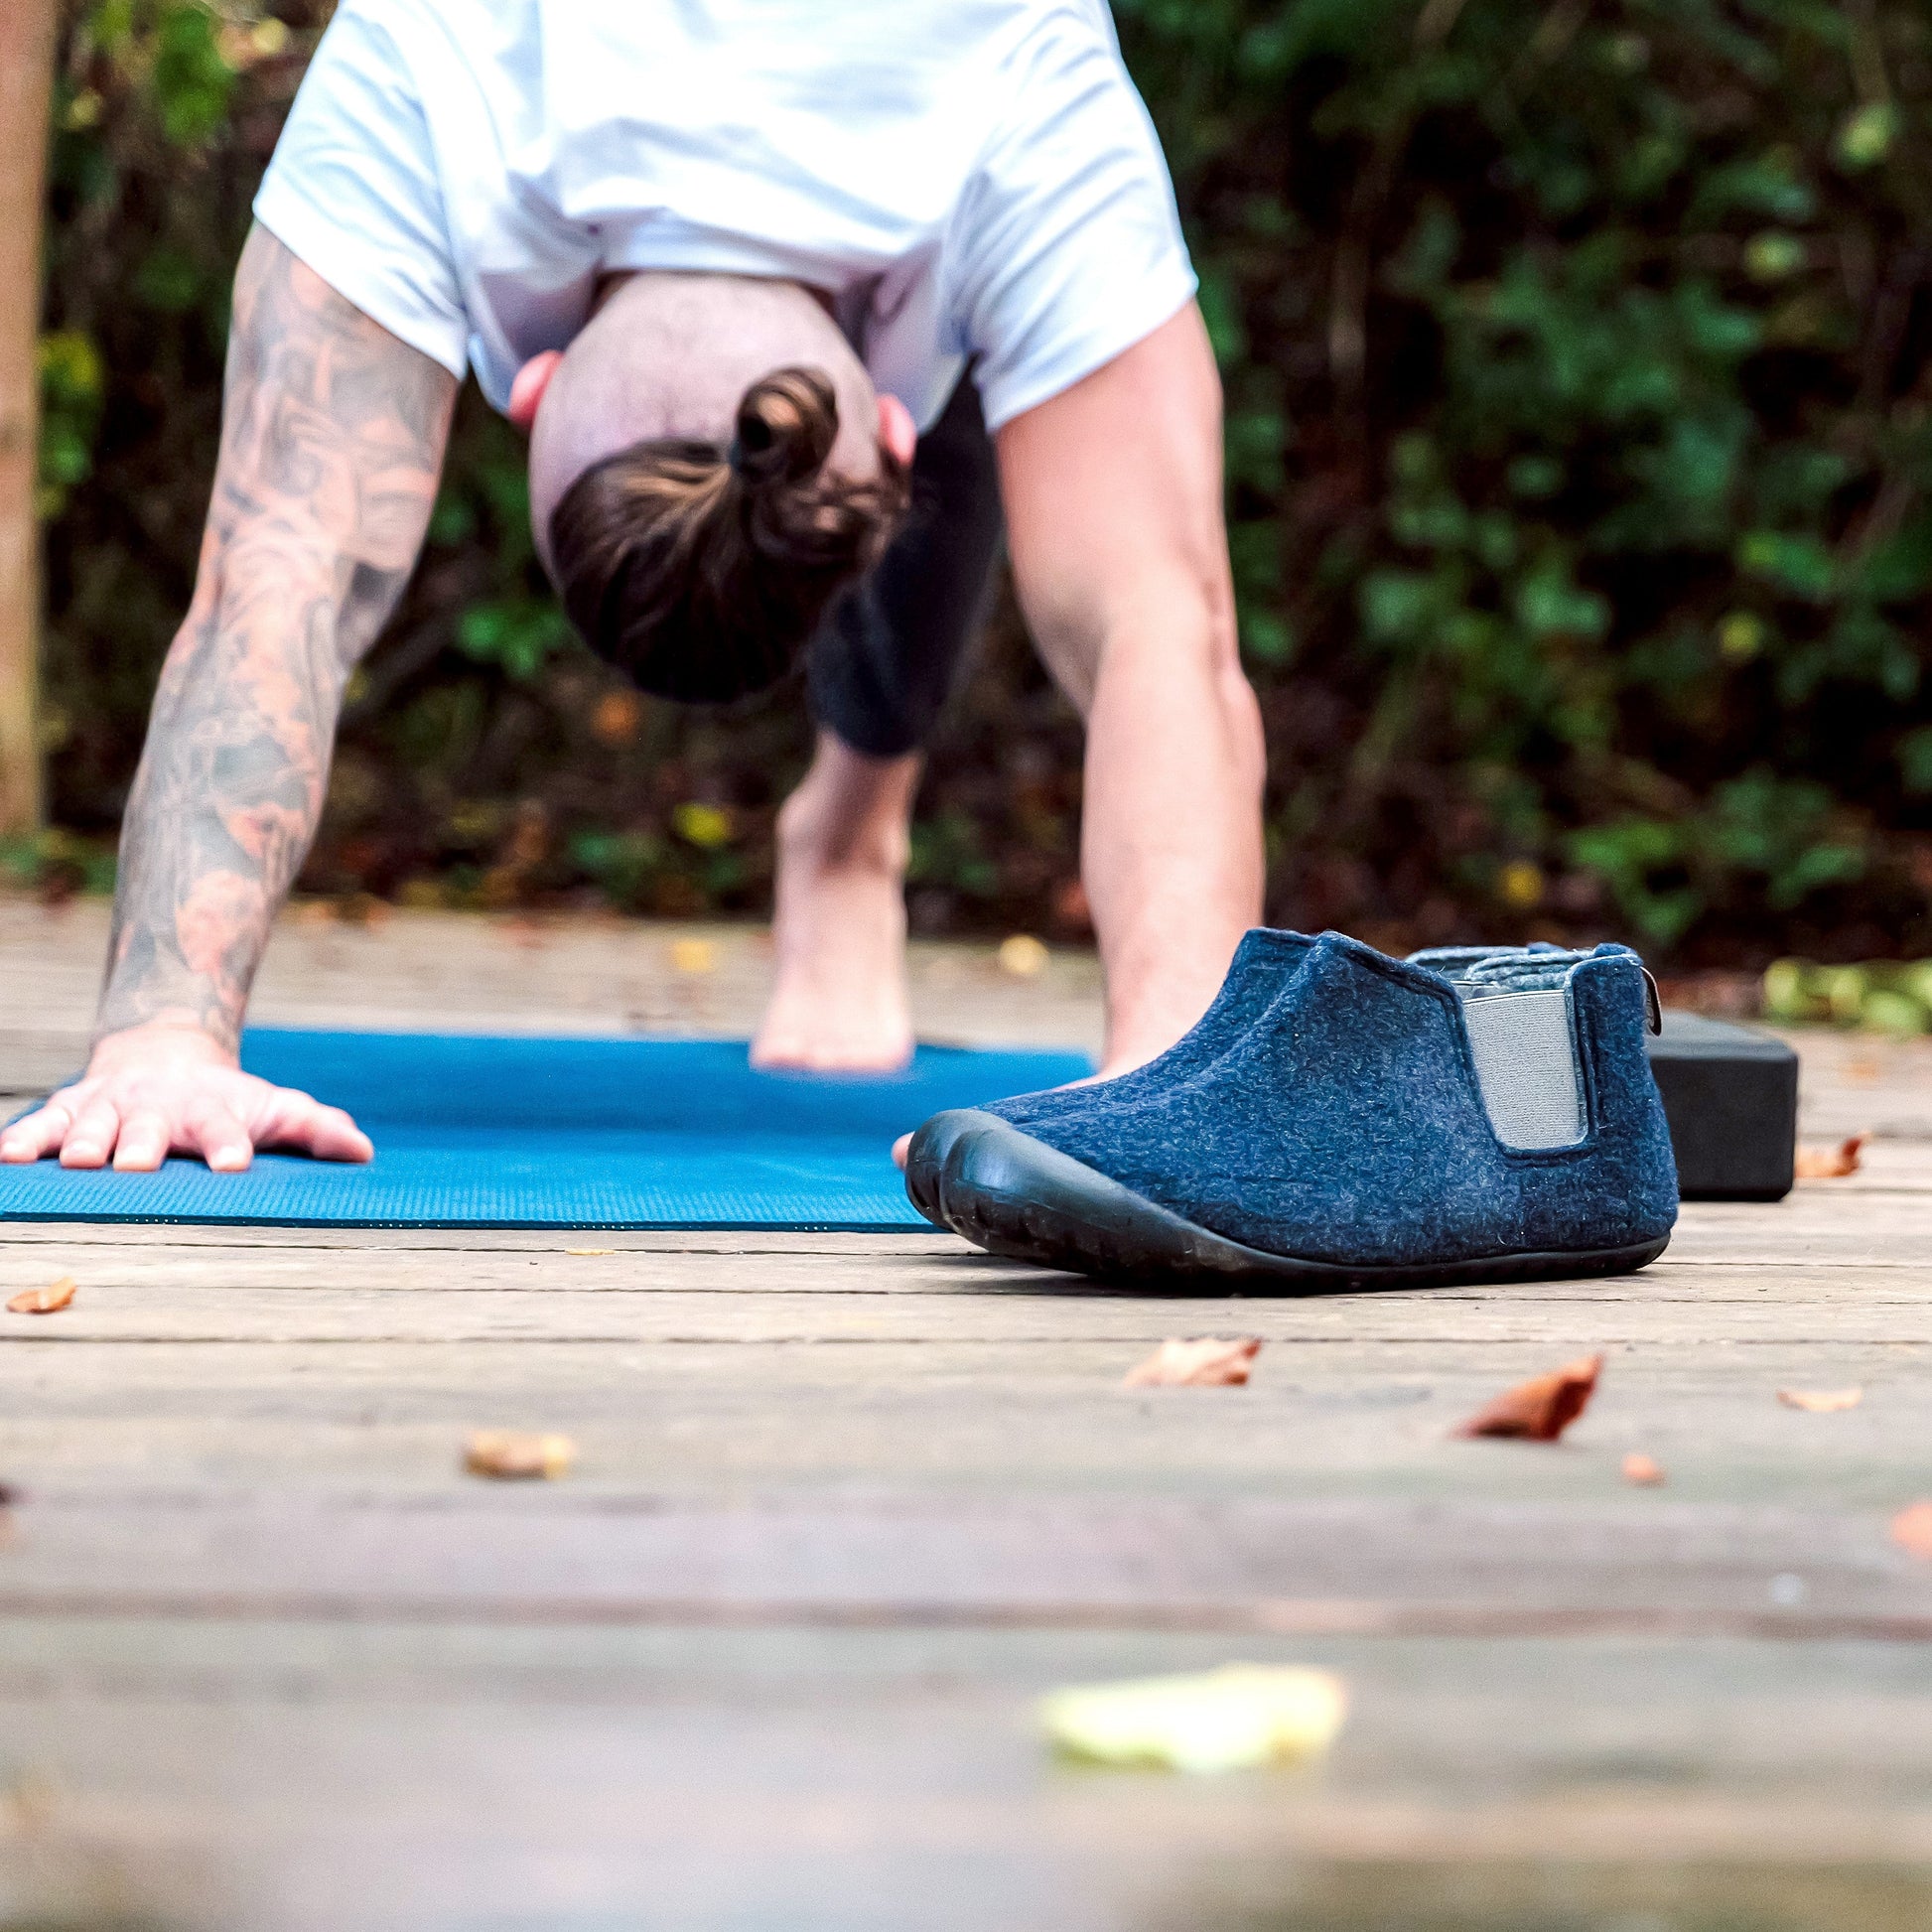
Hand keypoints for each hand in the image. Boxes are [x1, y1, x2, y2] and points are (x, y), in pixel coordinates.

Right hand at [0, 1024, 372, 1172]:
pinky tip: (8, 1158)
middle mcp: (157, 1108)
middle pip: (150, 1128)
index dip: (230, 1145)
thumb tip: (364, 1151)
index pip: (224, 1129)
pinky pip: (41, 1124)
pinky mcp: (69, 1110)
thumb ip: (315, 1129)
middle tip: (139, 1165)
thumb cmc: (229, 1101)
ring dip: (83, 1143)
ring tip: (77, 1163)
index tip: (234, 1166)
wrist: (166, 1057)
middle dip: (144, 1145)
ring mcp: (110, 1107)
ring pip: (93, 1125)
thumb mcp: (275, 1109)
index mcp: (210, 1112)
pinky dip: (24, 1138)